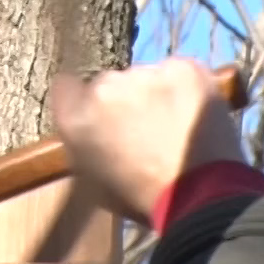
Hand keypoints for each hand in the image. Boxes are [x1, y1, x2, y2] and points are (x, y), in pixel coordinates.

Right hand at [49, 58, 245, 226]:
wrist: (197, 193)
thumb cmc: (141, 196)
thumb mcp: (90, 178)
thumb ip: (80, 139)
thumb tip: (86, 120)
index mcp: (75, 118)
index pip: (65, 87)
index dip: (82, 99)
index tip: (98, 111)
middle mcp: (103, 88)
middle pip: (108, 83)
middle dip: (121, 100)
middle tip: (143, 130)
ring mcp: (144, 74)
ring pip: (146, 77)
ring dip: (155, 95)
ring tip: (173, 128)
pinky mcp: (181, 68)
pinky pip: (178, 71)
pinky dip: (185, 89)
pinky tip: (191, 116)